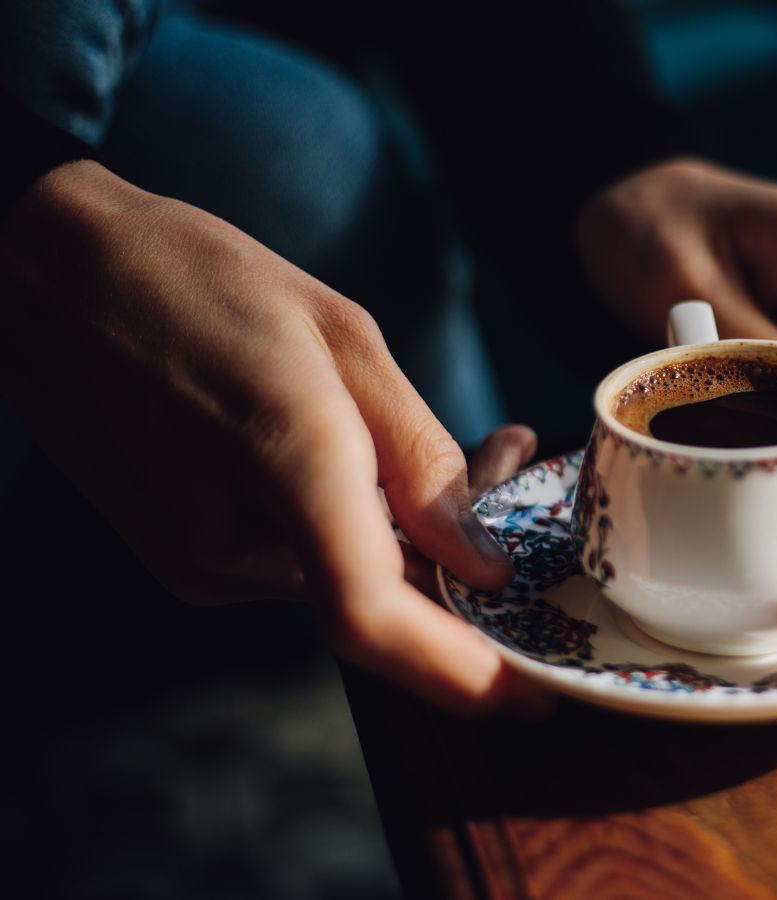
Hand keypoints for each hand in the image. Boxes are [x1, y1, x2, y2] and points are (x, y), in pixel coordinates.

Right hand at [0, 161, 547, 715]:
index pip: (373, 618)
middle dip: (467, 564)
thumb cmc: (194, 278)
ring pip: (347, 577)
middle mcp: (230, 544)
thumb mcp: (342, 337)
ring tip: (451, 433)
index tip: (535, 696)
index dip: (462, 675)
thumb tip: (482, 565)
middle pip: (381, 601)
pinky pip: (302, 559)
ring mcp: (198, 560)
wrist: (44, 271)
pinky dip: (355, 522)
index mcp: (283, 464)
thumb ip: (419, 456)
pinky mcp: (184, 555)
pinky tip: (367, 449)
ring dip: (414, 530)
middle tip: (513, 461)